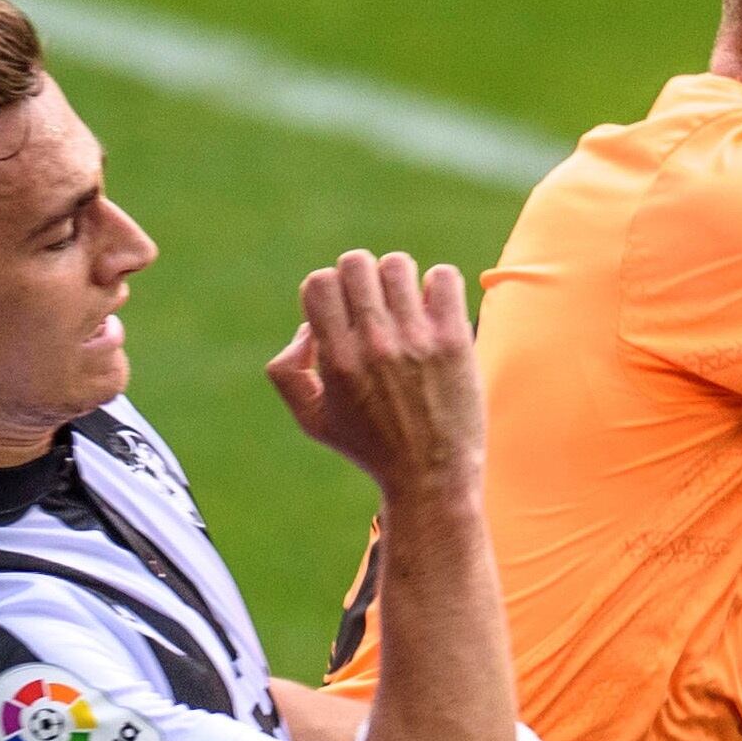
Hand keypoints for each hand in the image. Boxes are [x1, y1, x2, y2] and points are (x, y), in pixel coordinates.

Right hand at [266, 251, 485, 496]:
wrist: (432, 477)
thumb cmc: (371, 447)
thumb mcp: (311, 419)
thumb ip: (286, 371)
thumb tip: (308, 329)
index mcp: (337, 359)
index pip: (319, 283)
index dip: (328, 290)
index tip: (343, 317)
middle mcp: (374, 345)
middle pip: (355, 263)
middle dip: (360, 278)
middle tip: (374, 308)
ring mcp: (416, 340)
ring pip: (397, 264)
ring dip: (397, 280)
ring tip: (405, 308)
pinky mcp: (454, 340)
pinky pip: (443, 277)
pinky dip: (437, 286)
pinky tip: (434, 312)